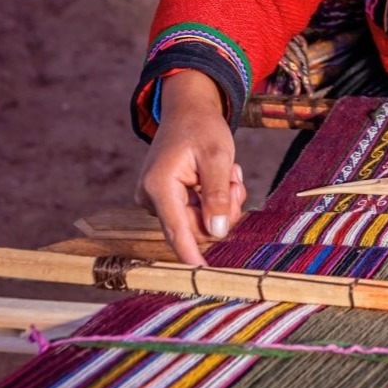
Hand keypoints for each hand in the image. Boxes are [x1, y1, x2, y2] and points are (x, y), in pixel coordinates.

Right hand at [134, 71, 245, 265]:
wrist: (188, 111)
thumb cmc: (202, 128)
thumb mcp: (218, 156)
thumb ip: (218, 194)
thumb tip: (217, 232)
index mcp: (159, 186)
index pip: (176, 229)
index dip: (191, 254)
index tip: (203, 276)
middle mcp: (151, 197)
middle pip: (196, 226)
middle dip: (223, 208)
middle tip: (235, 181)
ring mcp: (157, 200)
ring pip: (200, 221)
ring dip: (222, 201)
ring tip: (227, 172)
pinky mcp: (166, 201)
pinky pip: (197, 213)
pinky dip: (215, 198)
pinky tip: (219, 176)